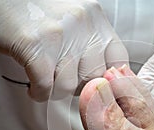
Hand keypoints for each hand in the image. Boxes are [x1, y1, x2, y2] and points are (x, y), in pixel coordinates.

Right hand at [0, 0, 127, 100]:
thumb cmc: (34, 12)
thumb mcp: (74, 22)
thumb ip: (91, 45)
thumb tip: (104, 79)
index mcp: (96, 19)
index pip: (119, 62)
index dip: (108, 81)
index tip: (95, 87)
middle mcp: (83, 24)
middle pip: (94, 78)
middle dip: (78, 87)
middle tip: (63, 81)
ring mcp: (61, 33)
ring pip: (70, 86)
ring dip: (56, 91)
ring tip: (46, 81)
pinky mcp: (36, 45)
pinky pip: (46, 86)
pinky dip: (40, 93)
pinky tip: (35, 88)